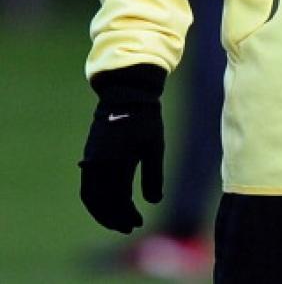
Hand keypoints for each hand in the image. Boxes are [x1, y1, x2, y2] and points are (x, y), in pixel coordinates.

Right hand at [79, 64, 166, 232]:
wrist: (125, 94)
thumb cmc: (145, 119)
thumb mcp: (154, 146)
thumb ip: (153, 175)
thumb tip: (154, 202)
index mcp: (117, 163)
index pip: (118, 200)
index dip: (127, 216)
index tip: (138, 223)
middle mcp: (99, 165)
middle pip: (101, 203)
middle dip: (114, 219)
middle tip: (129, 227)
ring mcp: (91, 160)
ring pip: (90, 197)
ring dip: (102, 212)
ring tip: (117, 220)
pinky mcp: (89, 155)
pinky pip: (86, 186)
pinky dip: (94, 200)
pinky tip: (107, 203)